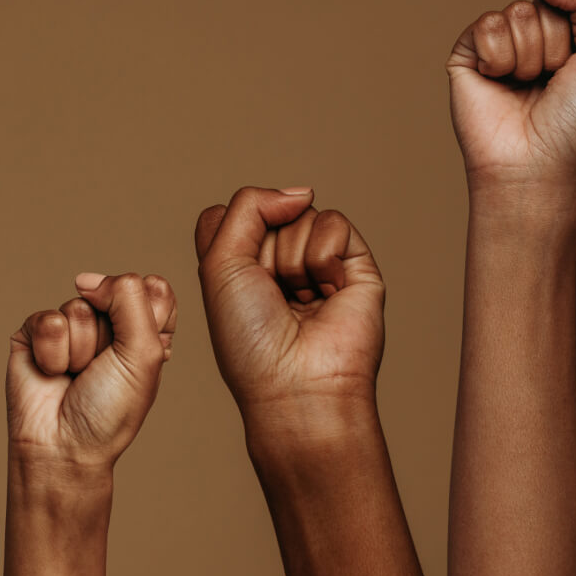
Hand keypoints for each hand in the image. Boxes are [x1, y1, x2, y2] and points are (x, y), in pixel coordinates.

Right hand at [6, 273, 175, 471]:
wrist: (62, 445)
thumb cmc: (109, 410)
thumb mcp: (144, 354)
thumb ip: (130, 298)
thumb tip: (86, 279)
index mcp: (145, 328)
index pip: (152, 287)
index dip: (145, 314)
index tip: (137, 351)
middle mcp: (109, 324)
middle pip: (112, 292)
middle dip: (108, 336)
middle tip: (101, 369)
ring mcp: (71, 325)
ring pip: (77, 307)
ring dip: (80, 350)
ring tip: (75, 376)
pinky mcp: (36, 332)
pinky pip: (47, 320)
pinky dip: (52, 353)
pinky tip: (52, 373)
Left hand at [194, 187, 385, 441]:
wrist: (296, 383)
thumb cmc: (250, 338)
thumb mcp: (219, 263)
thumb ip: (248, 206)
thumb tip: (302, 193)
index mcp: (240, 263)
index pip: (233, 211)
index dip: (231, 237)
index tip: (235, 281)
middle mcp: (279, 260)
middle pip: (267, 209)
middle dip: (262, 250)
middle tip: (270, 294)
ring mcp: (318, 260)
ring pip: (300, 214)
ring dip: (291, 258)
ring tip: (299, 298)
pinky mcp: (355, 264)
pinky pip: (333, 222)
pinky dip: (322, 257)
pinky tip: (326, 291)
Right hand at [446, 0, 575, 190]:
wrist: (536, 163)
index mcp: (566, 35)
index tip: (575, 72)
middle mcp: (531, 37)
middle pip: (541, 4)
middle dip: (551, 47)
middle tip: (547, 84)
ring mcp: (497, 46)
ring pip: (515, 13)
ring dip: (527, 57)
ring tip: (524, 87)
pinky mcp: (466, 56)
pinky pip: (485, 26)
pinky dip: (498, 58)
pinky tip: (498, 83)